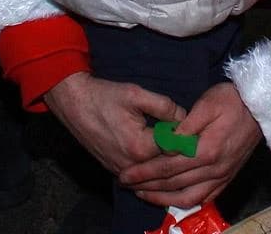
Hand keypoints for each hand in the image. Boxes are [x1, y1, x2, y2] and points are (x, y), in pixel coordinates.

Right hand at [44, 71, 184, 176]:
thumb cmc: (105, 96)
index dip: (187, 137)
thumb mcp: (137, 94)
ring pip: (154, 173)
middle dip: (180, 152)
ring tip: (177, 145)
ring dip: (167, 162)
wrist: (74, 104)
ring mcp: (122, 170)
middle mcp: (132, 165)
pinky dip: (153, 168)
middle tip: (192, 137)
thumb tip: (185, 118)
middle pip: (167, 165)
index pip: (176, 148)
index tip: (196, 127)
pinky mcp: (115, 170)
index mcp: (140, 147)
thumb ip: (165, 106)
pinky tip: (161, 155)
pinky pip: (141, 176)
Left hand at [119, 83, 262, 207]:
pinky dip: (184, 202)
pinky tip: (171, 200)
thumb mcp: (207, 104)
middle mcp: (214, 169)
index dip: (144, 172)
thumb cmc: (232, 100)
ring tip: (142, 194)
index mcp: (206, 150)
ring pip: (187, 197)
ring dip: (162, 199)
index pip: (167, 167)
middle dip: (146, 186)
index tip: (125, 174)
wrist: (263, 107)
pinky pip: (204, 198)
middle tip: (125, 184)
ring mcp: (222, 176)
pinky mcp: (228, 178)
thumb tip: (163, 143)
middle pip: (173, 184)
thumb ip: (184, 126)